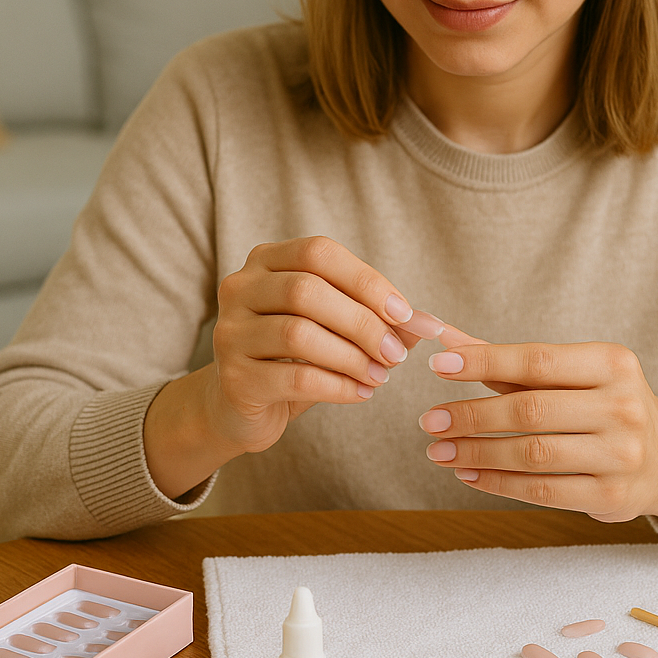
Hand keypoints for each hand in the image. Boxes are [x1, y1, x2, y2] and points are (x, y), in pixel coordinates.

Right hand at [144, 236, 442, 498]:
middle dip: (363, 323)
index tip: (405, 313)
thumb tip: (428, 324)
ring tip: (381, 376)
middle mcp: (239, 288)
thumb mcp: (336, 328)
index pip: (318, 253)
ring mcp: (229, 333)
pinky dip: (338, 387)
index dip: (366, 280)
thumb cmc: (296, 356)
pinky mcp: (234, 378)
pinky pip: (294, 378)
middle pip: (306, 292)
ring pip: (298, 335)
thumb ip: (378, 318)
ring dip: (352, 357)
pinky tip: (360, 393)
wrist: (242, 404)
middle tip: (397, 353)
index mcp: (265, 261)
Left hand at [419, 334, 657, 526]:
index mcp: (613, 363)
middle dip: (471, 415)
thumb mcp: (571, 373)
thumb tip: (446, 340)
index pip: (537, 360)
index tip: (438, 365)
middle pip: (530, 409)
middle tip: (429, 421)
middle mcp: (623, 405)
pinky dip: (497, 483)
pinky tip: (468, 473)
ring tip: (439, 450)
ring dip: (476, 452)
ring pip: (533, 454)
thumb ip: (510, 361)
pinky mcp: (612, 495)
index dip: (484, 361)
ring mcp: (621, 454)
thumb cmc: (603, 405)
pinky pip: (542, 491)